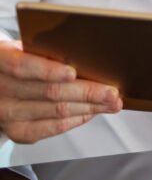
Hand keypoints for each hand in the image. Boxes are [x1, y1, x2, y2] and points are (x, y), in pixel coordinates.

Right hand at [0, 41, 121, 143]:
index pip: (22, 66)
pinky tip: (91, 112)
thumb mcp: (21, 47)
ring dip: (89, 108)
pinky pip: (52, 128)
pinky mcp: (18, 131)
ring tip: (111, 102)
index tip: (73, 72)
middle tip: (111, 91)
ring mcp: (8, 114)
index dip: (49, 70)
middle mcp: (1, 90)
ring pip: (55, 112)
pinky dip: (76, 120)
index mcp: (0, 61)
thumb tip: (83, 52)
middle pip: (49, 93)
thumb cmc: (16, 59)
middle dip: (87, 92)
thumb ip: (43, 49)